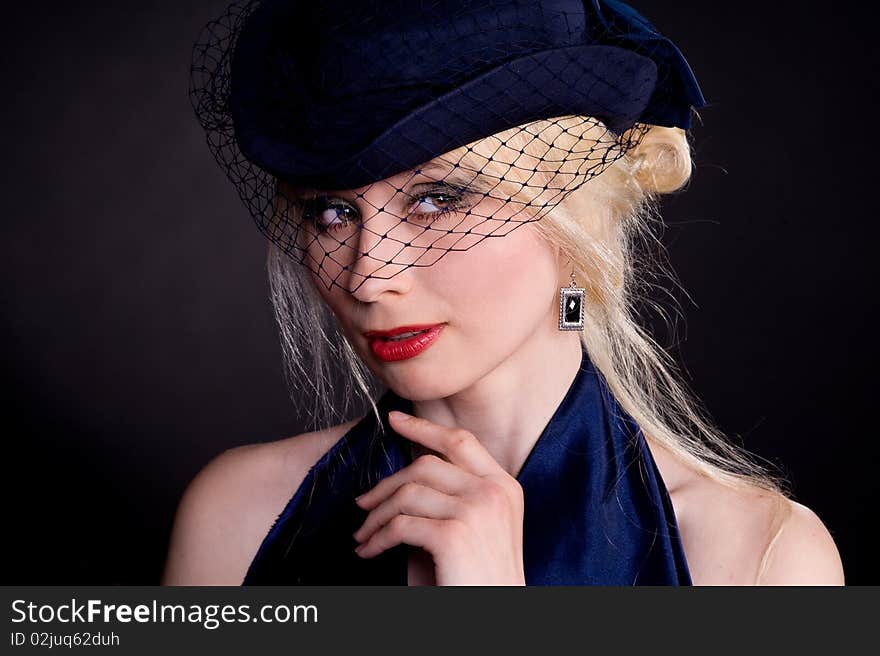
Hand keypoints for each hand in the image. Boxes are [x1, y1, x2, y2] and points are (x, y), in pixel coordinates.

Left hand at [352, 410, 525, 585]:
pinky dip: (377, 539)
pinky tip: (369, 552)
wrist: (496, 618)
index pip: (460, 442)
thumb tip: (402, 477)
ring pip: (408, 493)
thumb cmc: (479, 582)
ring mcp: (477, 510)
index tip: (394, 420)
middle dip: (386, 484)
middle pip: (425, 465)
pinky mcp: (455, 534)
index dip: (424, 428)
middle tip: (362, 505)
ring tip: (362, 536)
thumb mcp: (472, 530)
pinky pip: (400, 525)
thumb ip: (447, 499)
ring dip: (376, 516)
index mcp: (504, 487)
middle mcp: (494, 492)